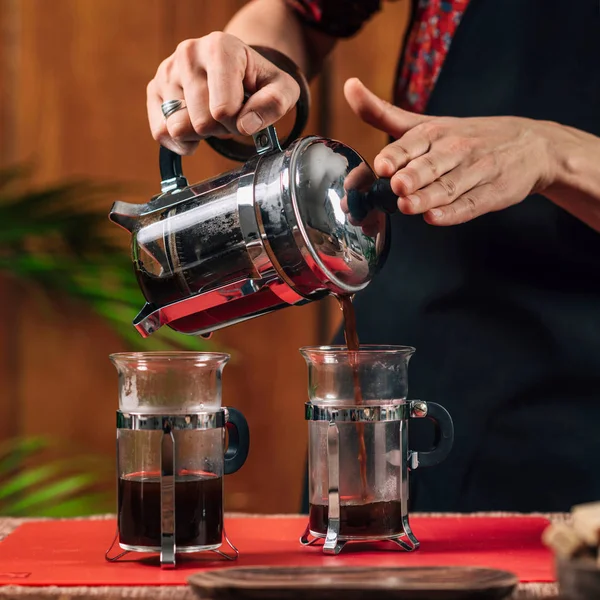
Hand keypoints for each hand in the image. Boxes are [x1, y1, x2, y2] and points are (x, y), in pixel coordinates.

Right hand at [147, 32, 299, 154]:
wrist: (235, 70)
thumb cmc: (258, 81)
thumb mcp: (282, 89)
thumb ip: (275, 104)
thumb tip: (246, 125)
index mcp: (220, 47)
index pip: (223, 110)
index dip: (238, 123)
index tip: (244, 111)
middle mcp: (188, 53)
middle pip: (201, 122)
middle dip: (219, 129)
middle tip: (228, 116)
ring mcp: (167, 71)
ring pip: (178, 127)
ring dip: (200, 134)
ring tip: (212, 116)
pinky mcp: (154, 89)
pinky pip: (161, 132)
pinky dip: (180, 141)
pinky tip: (194, 129)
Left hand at [344, 78, 555, 225]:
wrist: (531, 145)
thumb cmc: (467, 136)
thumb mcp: (426, 122)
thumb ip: (384, 113)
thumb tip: (349, 87)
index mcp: (434, 132)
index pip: (410, 143)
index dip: (395, 155)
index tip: (380, 165)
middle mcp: (455, 150)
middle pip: (429, 166)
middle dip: (411, 176)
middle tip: (396, 185)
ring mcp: (476, 172)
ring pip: (448, 187)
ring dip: (427, 197)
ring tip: (407, 205)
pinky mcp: (492, 194)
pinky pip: (471, 205)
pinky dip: (453, 213)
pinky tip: (436, 218)